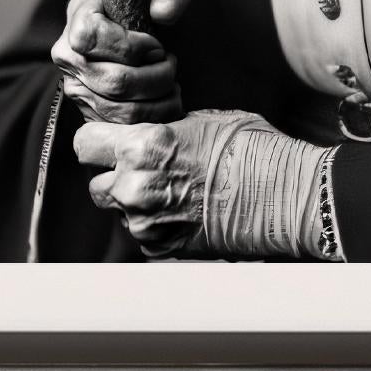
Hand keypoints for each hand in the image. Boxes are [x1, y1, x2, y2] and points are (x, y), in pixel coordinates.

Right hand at [49, 0, 193, 124]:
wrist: (139, 34)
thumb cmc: (149, 11)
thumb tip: (163, 12)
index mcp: (78, 18)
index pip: (91, 37)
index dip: (130, 45)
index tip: (155, 44)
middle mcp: (68, 56)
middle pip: (113, 81)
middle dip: (155, 77)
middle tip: (171, 64)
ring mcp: (76, 88)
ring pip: (120, 110)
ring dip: (158, 101)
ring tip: (172, 83)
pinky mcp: (89, 114)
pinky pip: (123, 129)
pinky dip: (154, 119)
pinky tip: (167, 102)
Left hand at [73, 109, 266, 257]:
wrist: (286, 196)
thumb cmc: (251, 150)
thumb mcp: (201, 121)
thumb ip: (160, 131)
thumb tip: (144, 133)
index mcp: (142, 147)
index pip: (84, 144)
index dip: (98, 141)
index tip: (110, 140)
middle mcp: (135, 188)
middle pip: (95, 183)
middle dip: (113, 175)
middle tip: (144, 167)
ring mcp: (147, 223)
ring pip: (118, 211)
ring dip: (133, 201)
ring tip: (171, 188)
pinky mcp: (162, 249)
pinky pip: (142, 233)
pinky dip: (155, 222)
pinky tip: (184, 209)